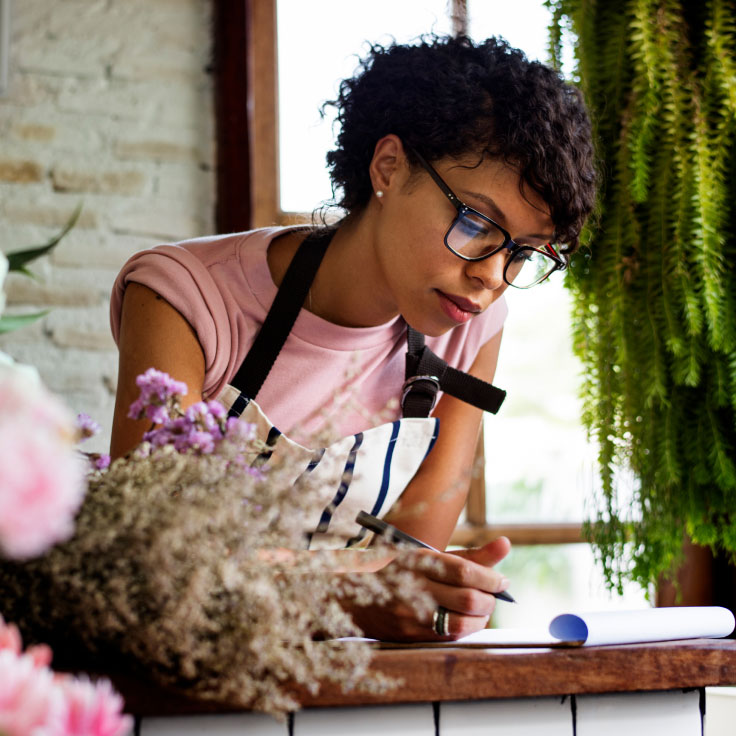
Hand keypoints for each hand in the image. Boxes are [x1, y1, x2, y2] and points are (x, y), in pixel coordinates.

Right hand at [341, 537, 510, 641]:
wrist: (355, 596)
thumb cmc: (402, 571)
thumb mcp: (430, 556)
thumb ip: (470, 555)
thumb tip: (507, 544)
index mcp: (418, 559)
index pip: (463, 569)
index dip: (490, 577)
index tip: (502, 581)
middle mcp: (414, 585)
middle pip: (467, 598)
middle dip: (489, 599)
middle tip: (493, 595)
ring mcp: (411, 614)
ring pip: (462, 623)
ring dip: (481, 618)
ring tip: (481, 609)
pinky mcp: (411, 635)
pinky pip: (449, 637)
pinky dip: (466, 629)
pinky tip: (465, 620)